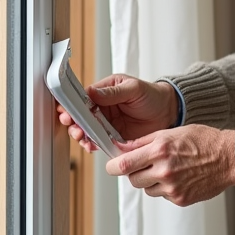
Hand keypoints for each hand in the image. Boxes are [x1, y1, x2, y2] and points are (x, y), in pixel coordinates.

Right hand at [56, 74, 177, 152]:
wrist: (168, 112)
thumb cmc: (152, 95)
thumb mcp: (133, 89)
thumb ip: (113, 93)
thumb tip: (92, 92)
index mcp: (104, 91)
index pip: (83, 97)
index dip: (72, 104)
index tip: (66, 110)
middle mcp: (103, 108)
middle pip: (81, 115)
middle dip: (73, 121)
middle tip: (72, 125)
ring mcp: (107, 123)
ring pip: (87, 130)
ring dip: (81, 134)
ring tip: (81, 136)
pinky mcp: (113, 137)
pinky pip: (99, 141)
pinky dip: (93, 144)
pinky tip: (91, 145)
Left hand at [106, 125, 234, 206]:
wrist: (228, 158)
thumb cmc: (203, 140)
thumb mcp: (171, 132)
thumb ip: (144, 141)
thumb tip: (122, 148)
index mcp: (160, 150)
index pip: (124, 164)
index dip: (112, 166)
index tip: (111, 166)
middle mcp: (164, 170)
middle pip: (132, 179)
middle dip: (134, 172)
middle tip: (144, 164)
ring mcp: (172, 187)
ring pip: (146, 188)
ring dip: (150, 180)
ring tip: (167, 168)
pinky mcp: (180, 199)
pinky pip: (162, 195)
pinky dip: (165, 187)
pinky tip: (179, 176)